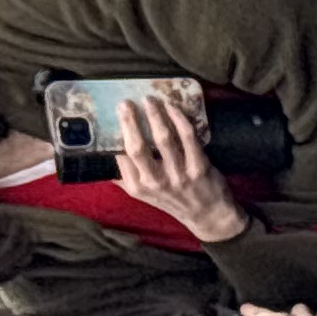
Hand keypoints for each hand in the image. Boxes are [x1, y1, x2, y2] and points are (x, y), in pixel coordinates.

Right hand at [115, 91, 250, 242]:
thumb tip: (108, 155)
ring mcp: (178, 175)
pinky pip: (187, 137)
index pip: (123, 156)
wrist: (208, 215)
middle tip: (126, 102)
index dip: (120, 132)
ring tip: (150, 99)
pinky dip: (179, 119)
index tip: (118, 113)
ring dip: (155, 115)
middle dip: (130, 121)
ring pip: (163, 138)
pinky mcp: (198, 167)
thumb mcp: (145, 195)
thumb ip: (126, 177)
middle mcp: (155, 182)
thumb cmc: (174, 200)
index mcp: (139, 187)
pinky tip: (173, 107)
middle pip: (137, 146)